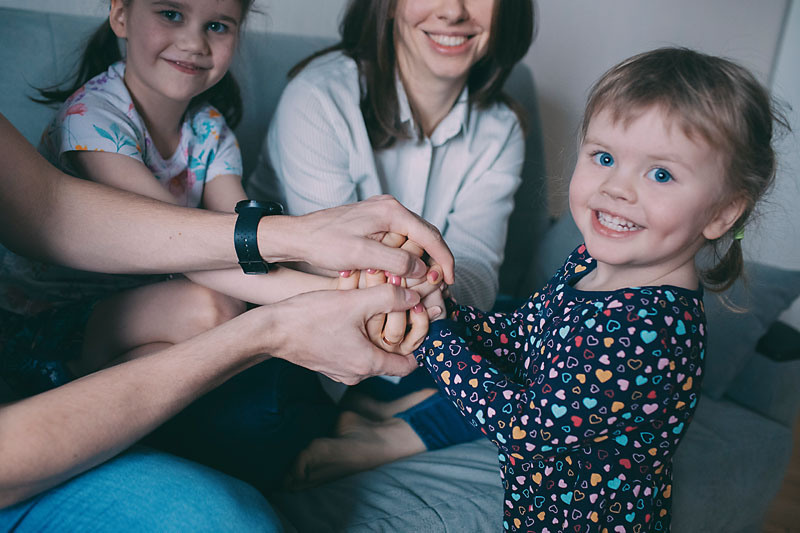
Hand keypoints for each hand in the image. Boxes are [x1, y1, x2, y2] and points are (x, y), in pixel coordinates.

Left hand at [262, 195, 453, 282]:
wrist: (298, 236)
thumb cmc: (324, 243)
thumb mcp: (360, 255)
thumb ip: (394, 261)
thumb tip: (422, 269)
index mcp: (391, 211)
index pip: (430, 235)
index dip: (444, 259)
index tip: (450, 280)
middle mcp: (390, 207)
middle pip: (426, 234)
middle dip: (437, 260)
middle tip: (443, 284)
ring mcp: (383, 214)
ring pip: (414, 238)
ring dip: (423, 259)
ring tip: (428, 282)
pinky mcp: (375, 223)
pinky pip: (401, 239)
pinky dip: (408, 256)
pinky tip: (407, 273)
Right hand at [262, 284, 420, 384]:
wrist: (270, 330)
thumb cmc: (309, 318)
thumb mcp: (354, 302)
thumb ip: (389, 297)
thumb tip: (414, 296)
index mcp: (368, 364)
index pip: (410, 364)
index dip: (418, 341)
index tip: (417, 320)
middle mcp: (356, 374)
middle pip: (390, 355)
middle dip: (395, 329)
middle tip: (396, 305)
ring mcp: (340, 371)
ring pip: (370, 349)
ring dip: (374, 328)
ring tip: (371, 303)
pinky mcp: (328, 363)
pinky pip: (352, 349)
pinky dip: (356, 332)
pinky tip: (350, 310)